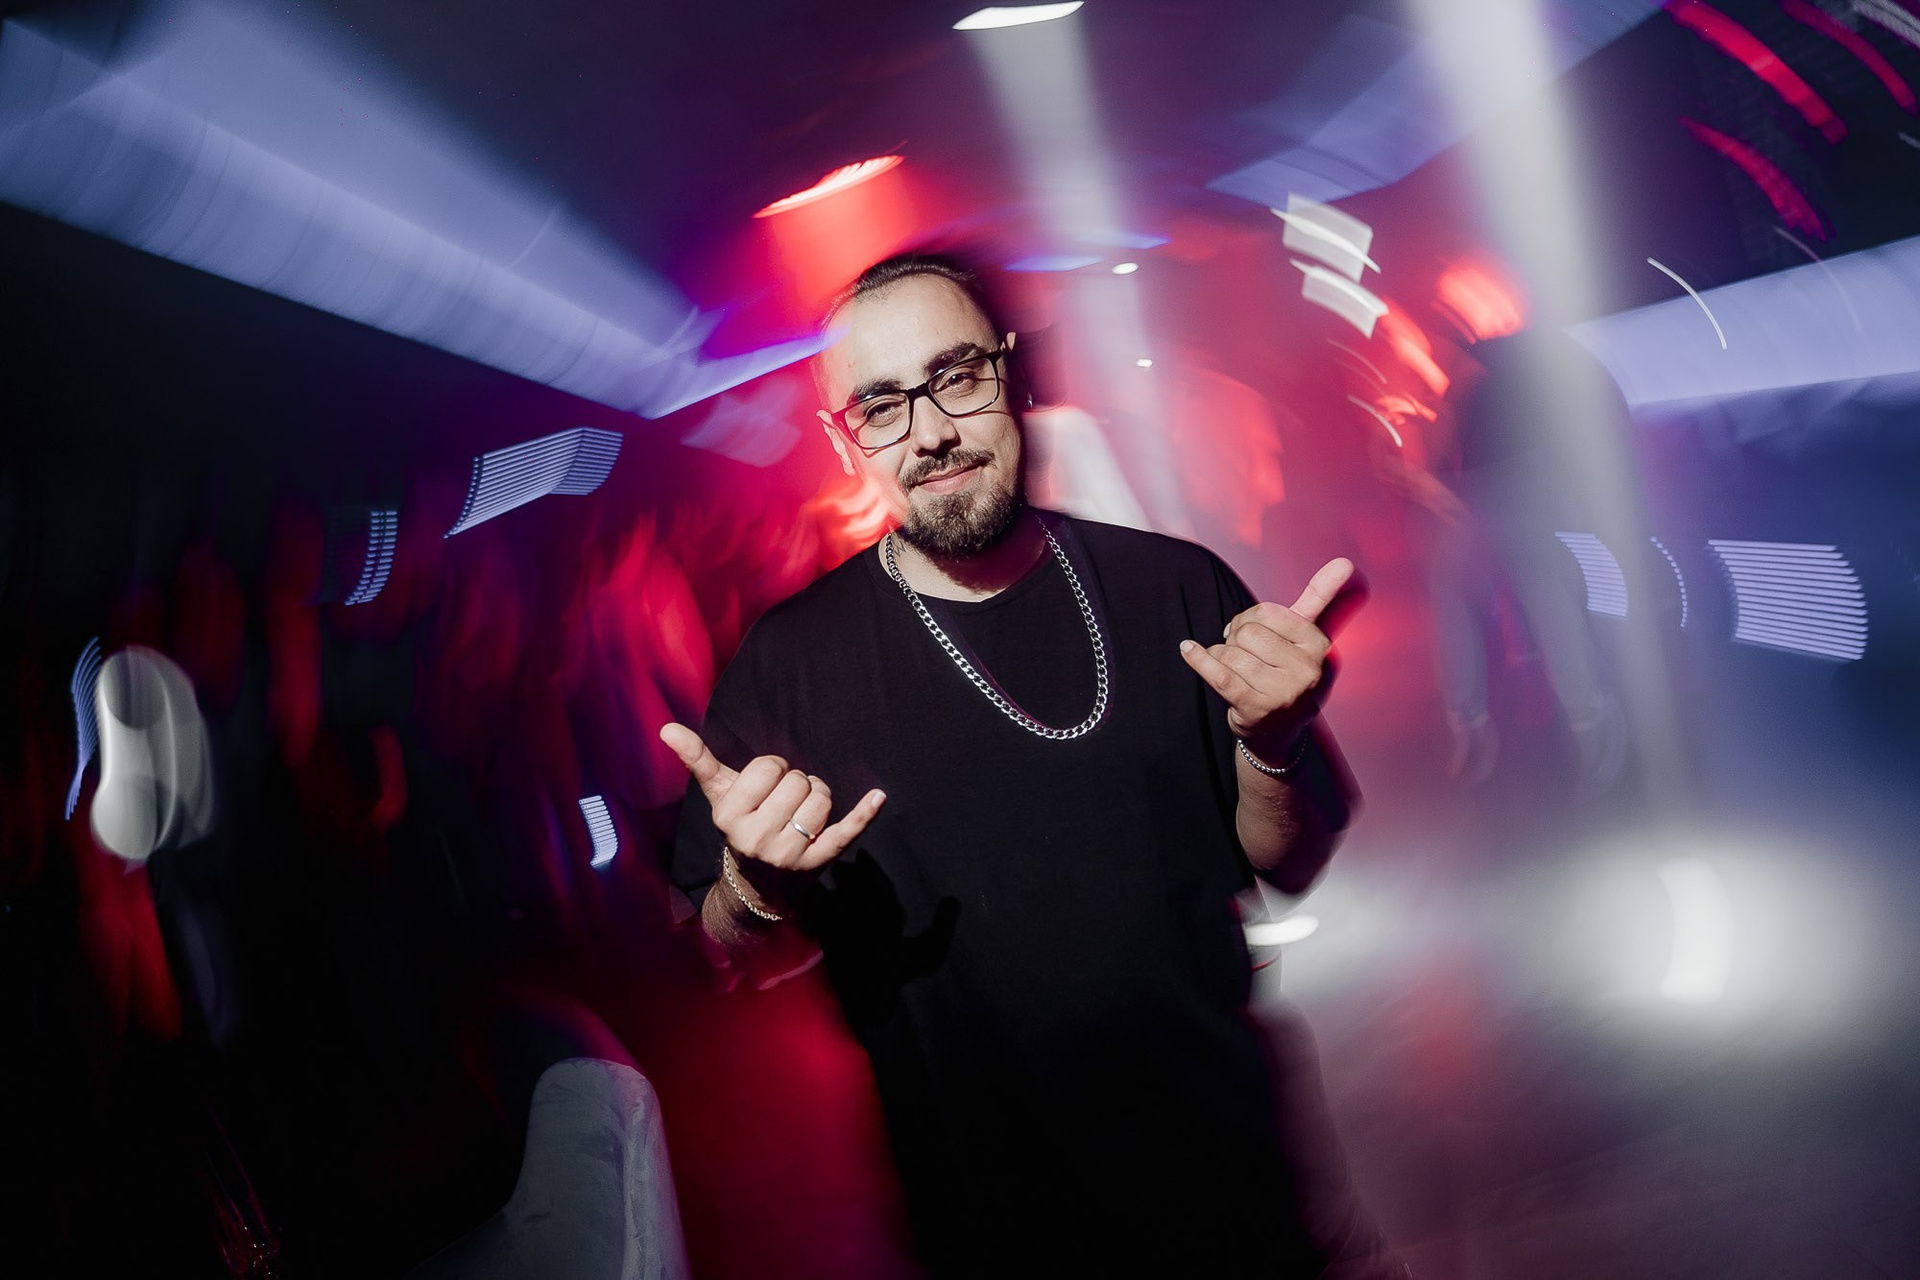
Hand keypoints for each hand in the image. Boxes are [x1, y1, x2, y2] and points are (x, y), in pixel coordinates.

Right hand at [659, 723, 885, 898]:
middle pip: (798, 781)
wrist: (759, 886)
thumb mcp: (720, 795)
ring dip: (819, 798)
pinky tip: (878, 797)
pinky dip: (864, 814)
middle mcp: (756, 838)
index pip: (769, 767)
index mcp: (729, 817)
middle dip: (798, 783)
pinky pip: (846, 832)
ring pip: (822, 799)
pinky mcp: (819, 863)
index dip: (774, 769)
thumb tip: (667, 729)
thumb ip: (698, 760)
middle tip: (785, 803)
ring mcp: (788, 854)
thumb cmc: (741, 825)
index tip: (767, 786)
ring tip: (803, 814)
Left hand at [1180, 558, 1361, 760]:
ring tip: (1233, 669)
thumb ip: (1321, 598)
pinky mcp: (1256, 708)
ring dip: (1221, 656)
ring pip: (1230, 652)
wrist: (1280, 732)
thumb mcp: (1307, 638)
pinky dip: (1198, 658)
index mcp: (1320, 646)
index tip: (1253, 632)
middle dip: (1235, 639)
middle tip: (1243, 655)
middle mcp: (1308, 670)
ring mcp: (1284, 692)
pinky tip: (1187, 649)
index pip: (1267, 613)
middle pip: (1247, 632)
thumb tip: (1345, 562)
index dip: (1251, 619)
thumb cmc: (1289, 673)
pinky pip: (1218, 673)